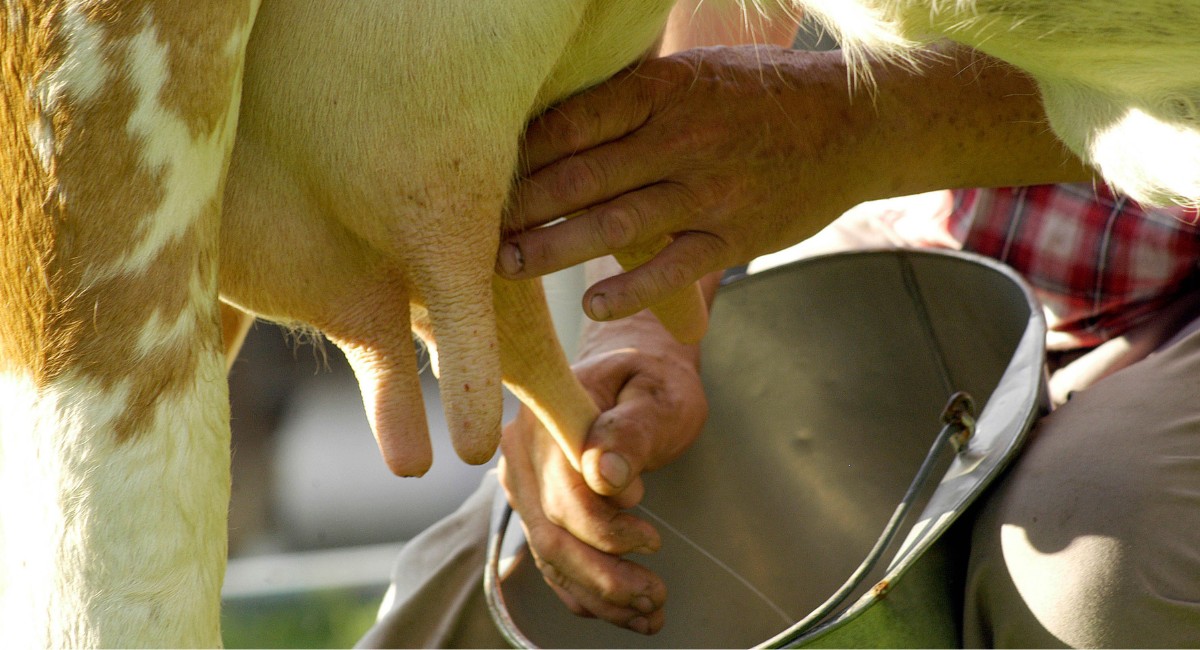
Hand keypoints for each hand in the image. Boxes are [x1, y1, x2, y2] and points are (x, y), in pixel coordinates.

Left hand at [498, 45, 1090, 323]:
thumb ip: (629, 96)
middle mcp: (682, 135)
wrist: (856, 121)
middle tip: (465, 230)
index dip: (516, 150)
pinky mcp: (737, 234)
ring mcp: (710, 187)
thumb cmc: (759, 96)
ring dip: (556, 247)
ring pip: (618, 220)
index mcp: (662, 88)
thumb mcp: (693, 75)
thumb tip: (550, 115)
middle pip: (582, 172)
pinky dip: (631, 288)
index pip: (571, 118)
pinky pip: (675, 266)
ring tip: (507, 267)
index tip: (471, 172)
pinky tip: (591, 305)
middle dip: (520, 204)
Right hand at [498, 338, 706, 634]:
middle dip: (606, 578)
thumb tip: (606, 476)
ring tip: (652, 612)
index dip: (607, 529)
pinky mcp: (536, 509)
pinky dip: (588, 594)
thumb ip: (632, 432)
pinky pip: (554, 562)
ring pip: (551, 557)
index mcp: (547, 419)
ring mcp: (524, 485)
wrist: (634, 375)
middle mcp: (522, 454)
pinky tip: (628, 612)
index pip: (565, 494)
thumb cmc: (652, 382)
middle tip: (658, 596)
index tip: (654, 540)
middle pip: (552, 535)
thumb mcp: (657, 396)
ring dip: (600, 595)